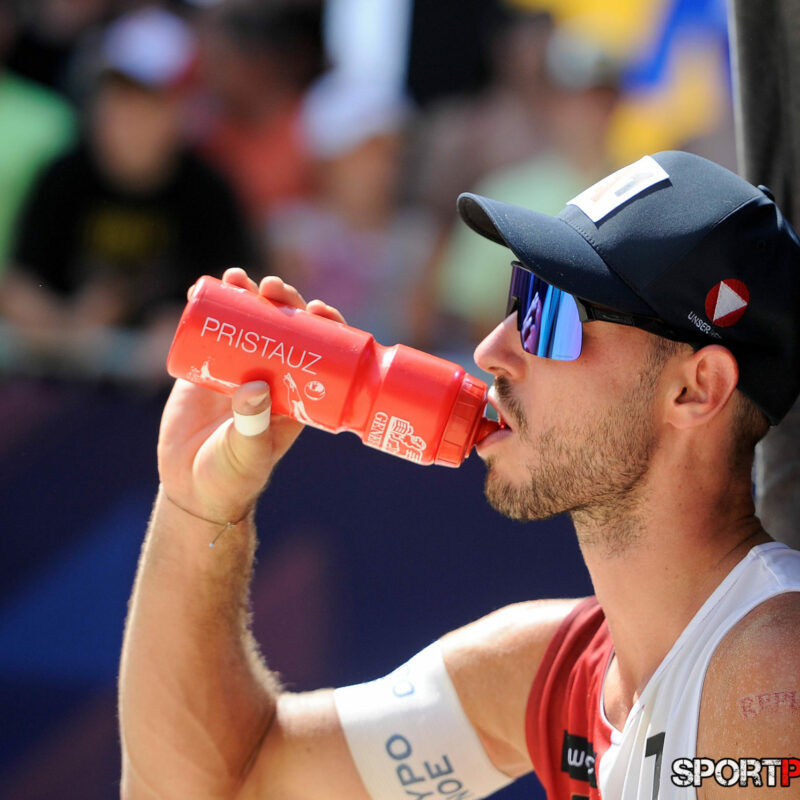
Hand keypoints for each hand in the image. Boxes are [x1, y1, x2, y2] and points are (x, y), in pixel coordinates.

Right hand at [157, 268, 344, 521]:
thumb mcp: (247, 453)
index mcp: (299, 393)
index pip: (321, 352)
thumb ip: (252, 427)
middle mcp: (274, 374)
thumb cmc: (230, 476)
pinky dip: (212, 305)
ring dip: (249, 295)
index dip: (324, 326)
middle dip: (285, 302)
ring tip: (240, 279)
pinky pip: (213, 329)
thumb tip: (254, 387)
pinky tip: (207, 286)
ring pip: (251, 321)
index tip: (319, 310)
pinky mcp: (208, 366)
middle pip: (286, 327)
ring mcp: (241, 367)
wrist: (190, 486)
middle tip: (274, 289)